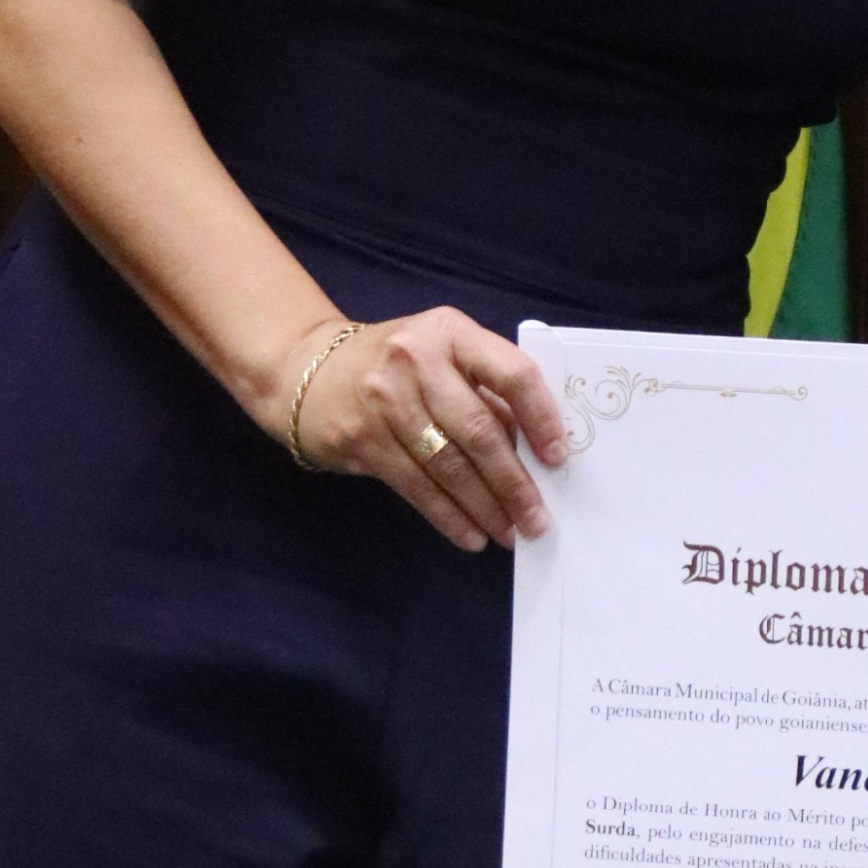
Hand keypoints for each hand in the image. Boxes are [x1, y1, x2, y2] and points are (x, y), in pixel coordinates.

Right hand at [288, 308, 569, 550]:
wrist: (309, 372)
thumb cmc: (397, 367)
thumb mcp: (443, 358)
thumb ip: (486, 392)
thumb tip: (537, 452)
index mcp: (451, 333)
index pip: (510, 372)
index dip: (541, 418)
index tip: (557, 458)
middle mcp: (416, 359)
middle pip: (478, 430)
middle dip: (513, 482)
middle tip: (537, 518)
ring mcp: (384, 399)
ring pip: (448, 465)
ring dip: (485, 507)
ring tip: (510, 532)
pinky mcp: (362, 438)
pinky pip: (416, 486)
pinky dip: (448, 516)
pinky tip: (471, 535)